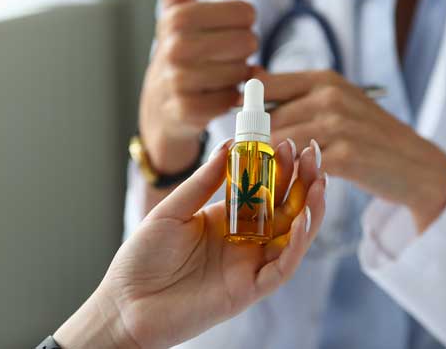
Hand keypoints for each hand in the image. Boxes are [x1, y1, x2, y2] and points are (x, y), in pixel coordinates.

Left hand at [54, 139, 326, 348]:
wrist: (125, 304)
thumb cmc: (143, 257)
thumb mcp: (172, 210)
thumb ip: (203, 182)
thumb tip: (230, 146)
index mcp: (227, 219)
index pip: (264, 189)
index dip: (279, 167)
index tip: (288, 141)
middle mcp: (244, 241)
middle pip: (285, 209)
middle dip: (303, 182)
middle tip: (313, 153)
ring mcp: (249, 265)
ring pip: (293, 237)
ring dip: (311, 210)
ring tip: (320, 181)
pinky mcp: (249, 289)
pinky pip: (282, 267)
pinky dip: (298, 244)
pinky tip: (305, 218)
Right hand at [138, 0, 257, 172]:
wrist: (160, 108)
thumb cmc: (179, 52)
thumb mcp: (175, 11)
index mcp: (178, 17)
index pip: (245, 13)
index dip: (243, 25)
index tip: (223, 32)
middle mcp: (175, 47)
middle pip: (248, 42)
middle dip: (241, 52)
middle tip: (221, 58)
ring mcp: (180, 80)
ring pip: (242, 72)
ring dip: (236, 77)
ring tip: (215, 77)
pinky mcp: (188, 111)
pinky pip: (232, 99)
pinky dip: (230, 100)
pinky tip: (213, 97)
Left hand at [260, 70, 445, 232]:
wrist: (416, 166)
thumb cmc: (367, 136)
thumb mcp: (336, 104)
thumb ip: (295, 95)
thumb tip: (249, 78)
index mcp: (323, 80)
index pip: (264, 86)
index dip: (246, 111)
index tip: (241, 132)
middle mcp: (330, 96)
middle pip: (266, 120)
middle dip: (253, 144)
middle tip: (248, 165)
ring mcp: (339, 125)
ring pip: (279, 144)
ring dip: (267, 164)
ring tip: (264, 179)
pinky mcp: (345, 156)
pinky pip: (300, 166)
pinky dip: (290, 177)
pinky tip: (291, 186)